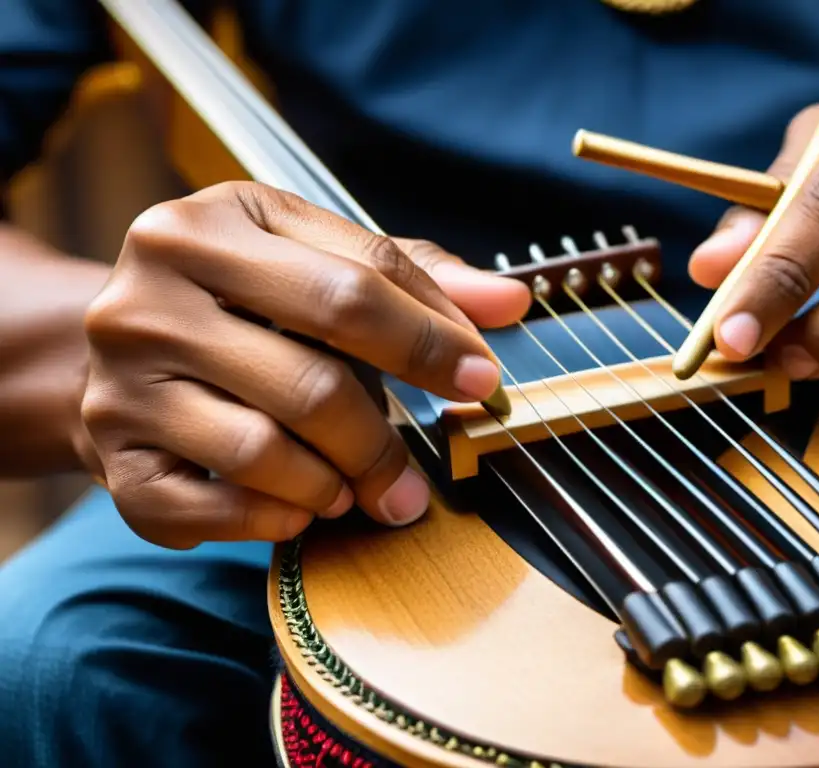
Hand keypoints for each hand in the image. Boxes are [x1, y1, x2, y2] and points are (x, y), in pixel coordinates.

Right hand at [82, 182, 529, 547]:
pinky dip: (275, 519)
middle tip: (420, 479)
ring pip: (264, 452)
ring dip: (334, 484)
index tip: (484, 379)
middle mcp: (149, 296)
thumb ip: (411, 278)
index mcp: (212, 225)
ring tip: (355, 487)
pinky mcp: (113, 455)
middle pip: (314, 379)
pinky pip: (211, 508)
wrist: (117, 355)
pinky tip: (300, 507)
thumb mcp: (314, 262)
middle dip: (387, 440)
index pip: (355, 285)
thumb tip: (512, 302)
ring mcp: (120, 380)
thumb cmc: (243, 305)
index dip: (433, 340)